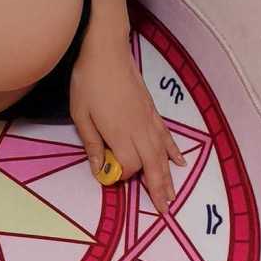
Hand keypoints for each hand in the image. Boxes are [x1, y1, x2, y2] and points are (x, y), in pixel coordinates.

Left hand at [68, 27, 184, 215]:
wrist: (105, 50)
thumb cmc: (87, 82)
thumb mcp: (80, 115)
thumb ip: (92, 144)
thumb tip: (99, 169)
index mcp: (121, 133)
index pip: (129, 166)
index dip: (121, 175)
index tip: (110, 176)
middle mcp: (140, 130)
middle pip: (153, 165)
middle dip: (158, 188)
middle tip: (164, 209)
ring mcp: (149, 119)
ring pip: (162, 154)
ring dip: (168, 176)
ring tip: (173, 195)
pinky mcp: (152, 110)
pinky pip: (166, 136)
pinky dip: (173, 151)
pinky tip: (179, 162)